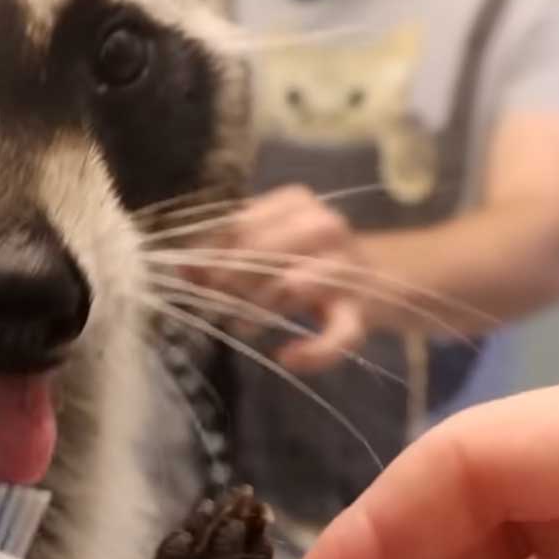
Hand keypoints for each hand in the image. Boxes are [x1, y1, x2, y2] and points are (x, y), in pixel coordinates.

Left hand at [191, 185, 368, 373]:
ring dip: (260, 310)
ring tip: (241, 327)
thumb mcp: (266, 246)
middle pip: (264, 252)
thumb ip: (223, 253)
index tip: (199, 278)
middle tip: (216, 305)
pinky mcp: (360, 312)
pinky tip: (287, 356)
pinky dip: (312, 352)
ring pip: (294, 287)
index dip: (211, 255)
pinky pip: (338, 336)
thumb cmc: (305, 258)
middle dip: (231, 282)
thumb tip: (181, 268)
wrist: (377, 279)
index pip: (240, 224)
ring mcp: (346, 269)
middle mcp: (325, 226)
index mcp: (296, 201)